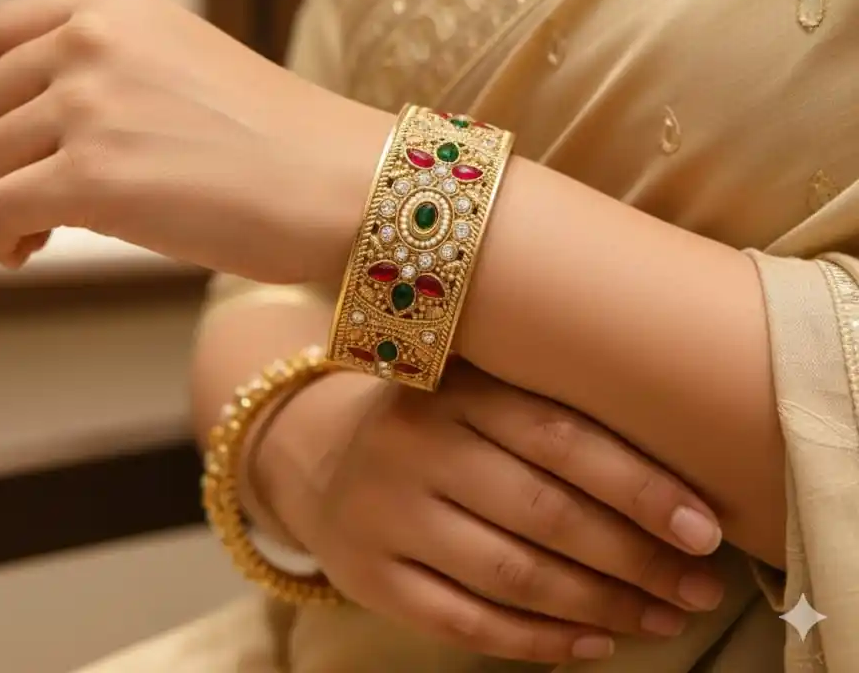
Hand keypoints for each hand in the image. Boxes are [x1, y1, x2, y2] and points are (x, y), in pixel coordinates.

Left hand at [0, 0, 388, 278]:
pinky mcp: (92, 177)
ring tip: (48, 228)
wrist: (342, 181)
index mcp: (117, 6)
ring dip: (6, 200)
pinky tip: (29, 252)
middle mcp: (93, 41)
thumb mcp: (185, 67)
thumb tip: (31, 126)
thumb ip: (108, 72)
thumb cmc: (280, 140)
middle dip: (1, 155)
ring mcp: (90, 105)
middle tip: (40, 196)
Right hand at [255, 362, 724, 664]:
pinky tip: (595, 644)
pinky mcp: (371, 576)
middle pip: (543, 511)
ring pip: (512, 574)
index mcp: (455, 387)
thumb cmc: (438, 422)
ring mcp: (387, 514)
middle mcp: (416, 446)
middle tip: (701, 588)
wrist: (327, 457)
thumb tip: (678, 484)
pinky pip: (467, 623)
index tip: (705, 530)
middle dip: (635, 558)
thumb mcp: (480, 389)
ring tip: (664, 618)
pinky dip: (540, 642)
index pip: (560, 436)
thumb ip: (555, 414)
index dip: (639, 487)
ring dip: (601, 605)